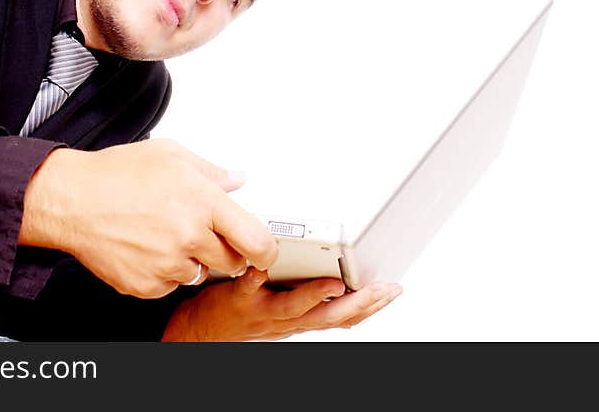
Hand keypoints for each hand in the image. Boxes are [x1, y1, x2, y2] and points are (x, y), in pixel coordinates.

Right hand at [19, 139, 277, 298]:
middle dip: (224, 251)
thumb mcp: (170, 155)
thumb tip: (237, 181)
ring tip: (164, 235)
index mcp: (203, 202)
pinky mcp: (146, 284)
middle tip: (201, 233)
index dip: (266, 250)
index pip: (257, 241)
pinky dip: (163, 273)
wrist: (70, 200)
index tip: (264, 250)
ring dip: (191, 261)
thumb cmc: (115, 174)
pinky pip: (170, 286)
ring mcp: (167, 265)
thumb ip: (212, 171)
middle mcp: (189, 236)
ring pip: (199, 274)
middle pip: (232, 263)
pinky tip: (145, 247)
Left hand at [161, 268, 401, 340]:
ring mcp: (264, 311)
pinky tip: (262, 267)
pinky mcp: (239, 300)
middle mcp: (288, 319)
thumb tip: (339, 276)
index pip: (345, 315)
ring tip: (333, 283)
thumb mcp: (287, 309)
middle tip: (382, 289)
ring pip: (296, 307)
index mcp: (303, 317)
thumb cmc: (247, 312)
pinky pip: (248, 289)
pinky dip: (255, 279)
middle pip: (330, 315)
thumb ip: (311, 294)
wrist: (204, 331)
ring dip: (316, 296)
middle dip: (360, 303)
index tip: (394, 290)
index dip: (372, 305)